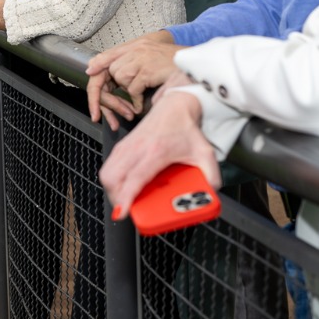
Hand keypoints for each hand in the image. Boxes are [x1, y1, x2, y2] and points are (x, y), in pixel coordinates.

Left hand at [85, 32, 179, 126]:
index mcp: (136, 45)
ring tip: (141, 93)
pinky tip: (142, 101)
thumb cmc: (174, 63)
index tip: (90, 72)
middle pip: (114, 70)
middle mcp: (138, 49)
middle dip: (118, 85)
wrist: (194, 63)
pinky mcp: (148, 70)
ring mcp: (143, 59)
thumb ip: (131, 60)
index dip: (98, 64)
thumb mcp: (151, 56)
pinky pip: (133, 88)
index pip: (109, 53)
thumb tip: (107, 69)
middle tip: (128, 95)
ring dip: (129, 90)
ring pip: (121, 78)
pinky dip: (137, 98)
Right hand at [98, 90, 220, 219]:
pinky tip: (121, 184)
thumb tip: (211, 192)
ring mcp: (127, 145)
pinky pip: (108, 165)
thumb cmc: (186, 129)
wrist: (175, 106)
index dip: (125, 197)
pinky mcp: (122, 144)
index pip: (135, 178)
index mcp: (156, 152)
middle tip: (126, 208)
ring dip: (111, 189)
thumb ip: (211, 174)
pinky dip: (111, 178)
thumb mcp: (205, 153)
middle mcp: (137, 148)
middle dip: (115, 197)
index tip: (122, 212)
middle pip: (113, 177)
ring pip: (106, 172)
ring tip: (123, 199)